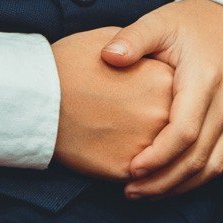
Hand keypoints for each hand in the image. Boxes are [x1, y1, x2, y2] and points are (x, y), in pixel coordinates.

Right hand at [51, 27, 172, 180]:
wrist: (38, 94)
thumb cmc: (71, 63)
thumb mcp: (113, 42)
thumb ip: (142, 54)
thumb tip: (152, 59)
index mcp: (165, 80)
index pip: (184, 98)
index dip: (168, 100)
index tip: (154, 101)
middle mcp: (163, 114)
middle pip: (177, 131)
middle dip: (167, 133)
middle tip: (148, 132)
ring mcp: (147, 144)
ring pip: (165, 161)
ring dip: (159, 164)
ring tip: (140, 157)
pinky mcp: (126, 169)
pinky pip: (144, 179)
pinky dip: (140, 178)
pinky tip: (126, 167)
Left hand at [98, 0, 222, 197]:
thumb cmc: (190, 23)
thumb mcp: (158, 22)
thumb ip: (132, 38)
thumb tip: (108, 57)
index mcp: (206, 78)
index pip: (185, 131)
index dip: (158, 157)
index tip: (131, 169)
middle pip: (200, 157)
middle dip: (165, 182)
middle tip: (131, 191)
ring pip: (216, 166)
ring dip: (182, 186)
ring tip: (147, 193)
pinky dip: (201, 178)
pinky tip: (174, 183)